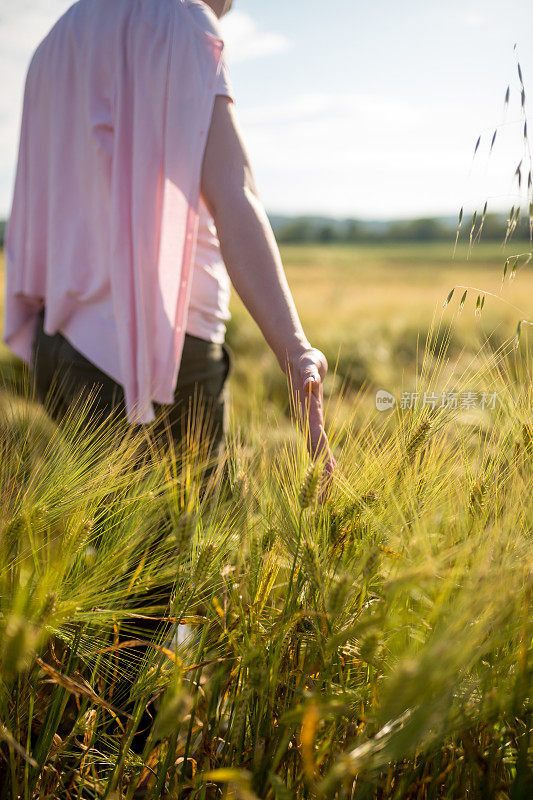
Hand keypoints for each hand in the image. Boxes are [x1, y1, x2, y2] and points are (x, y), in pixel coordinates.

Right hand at [286, 347, 336, 500]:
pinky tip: (330, 478)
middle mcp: (309, 423)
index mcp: (310, 414)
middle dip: (320, 477)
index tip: (329, 477)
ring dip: (321, 475)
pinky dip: (324, 464)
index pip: (317, 440)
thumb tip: (310, 383)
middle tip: (323, 503)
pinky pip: (320, 447)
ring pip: (317, 454)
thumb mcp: (308, 364)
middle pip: (316, 454)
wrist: (299, 360)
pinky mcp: (315, 423)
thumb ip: (309, 374)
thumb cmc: (305, 361)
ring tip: (324, 500)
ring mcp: (311, 425)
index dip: (322, 458)